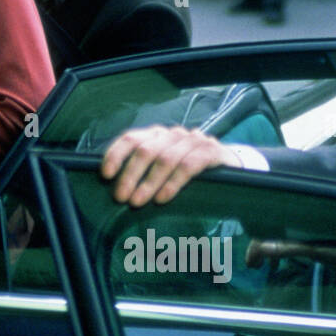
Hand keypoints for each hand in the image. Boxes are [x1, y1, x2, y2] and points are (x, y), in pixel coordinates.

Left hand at [99, 125, 241, 206]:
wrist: (230, 167)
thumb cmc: (188, 170)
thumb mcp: (164, 165)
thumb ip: (143, 169)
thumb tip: (115, 186)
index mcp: (157, 134)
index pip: (130, 138)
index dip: (115, 155)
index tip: (106, 175)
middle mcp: (173, 134)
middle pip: (145, 150)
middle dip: (130, 175)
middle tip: (120, 198)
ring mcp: (193, 140)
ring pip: (165, 159)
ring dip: (148, 183)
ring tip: (137, 202)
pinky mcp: (211, 152)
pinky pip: (187, 167)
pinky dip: (172, 184)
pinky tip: (162, 198)